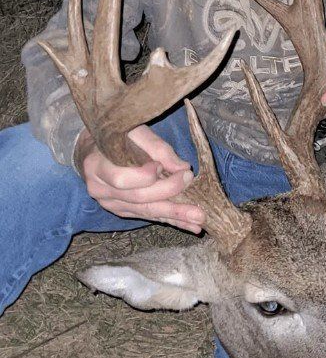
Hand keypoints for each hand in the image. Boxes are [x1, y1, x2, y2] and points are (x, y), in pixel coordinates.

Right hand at [75, 125, 205, 232]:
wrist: (96, 149)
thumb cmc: (118, 136)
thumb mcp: (134, 132)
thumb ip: (157, 148)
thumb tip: (182, 168)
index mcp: (96, 166)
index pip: (121, 179)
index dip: (144, 176)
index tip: (163, 167)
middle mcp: (100, 190)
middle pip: (138, 198)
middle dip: (169, 198)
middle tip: (195, 202)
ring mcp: (110, 204)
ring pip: (146, 211)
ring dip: (175, 217)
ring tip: (198, 221)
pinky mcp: (122, 211)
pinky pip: (149, 215)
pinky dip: (171, 219)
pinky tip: (190, 225)